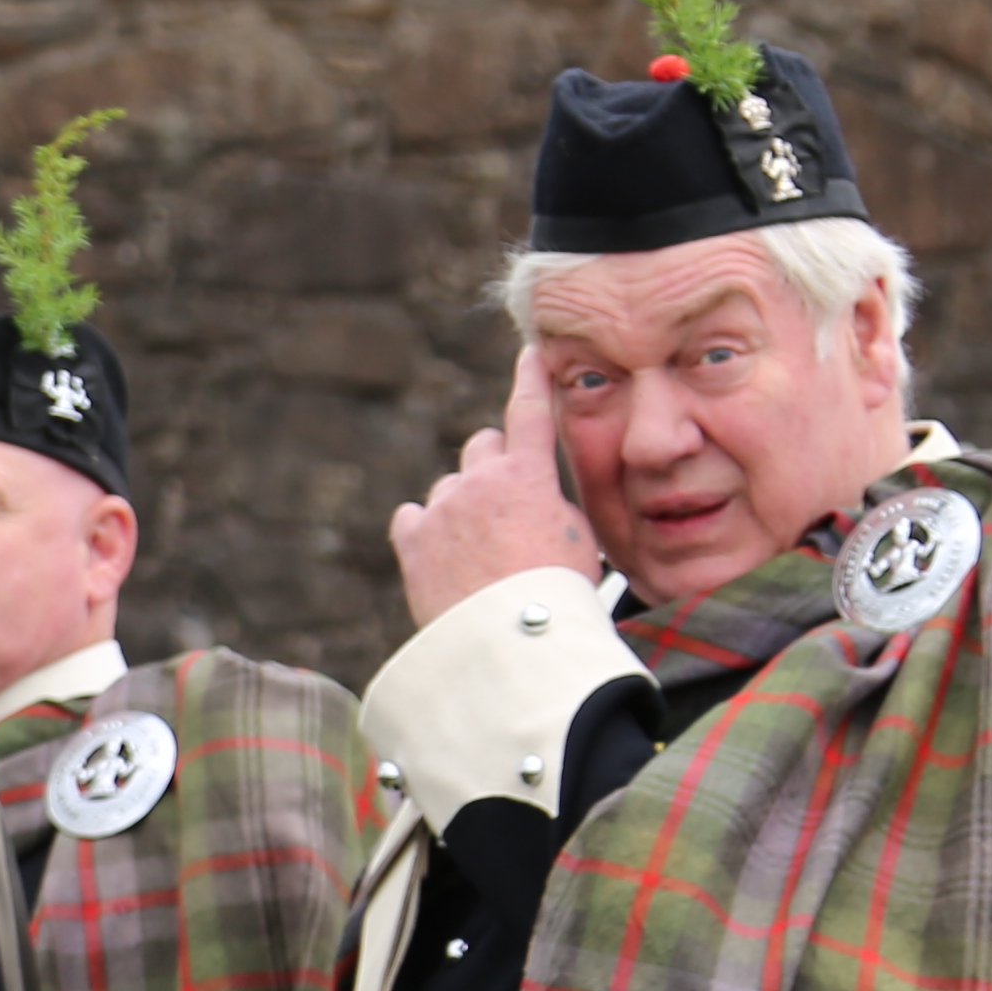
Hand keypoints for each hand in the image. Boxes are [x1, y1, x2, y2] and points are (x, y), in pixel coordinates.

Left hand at [388, 343, 608, 630]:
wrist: (513, 639)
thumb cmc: (558, 594)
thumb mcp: (579, 540)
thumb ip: (552, 504)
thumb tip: (534, 500)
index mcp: (528, 475)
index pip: (530, 411)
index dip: (531, 377)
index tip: (529, 352)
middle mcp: (480, 480)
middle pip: (482, 445)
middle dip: (493, 463)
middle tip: (506, 501)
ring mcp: (442, 508)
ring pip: (449, 487)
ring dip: (462, 504)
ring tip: (479, 551)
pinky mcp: (413, 539)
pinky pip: (412, 518)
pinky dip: (425, 529)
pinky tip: (441, 555)